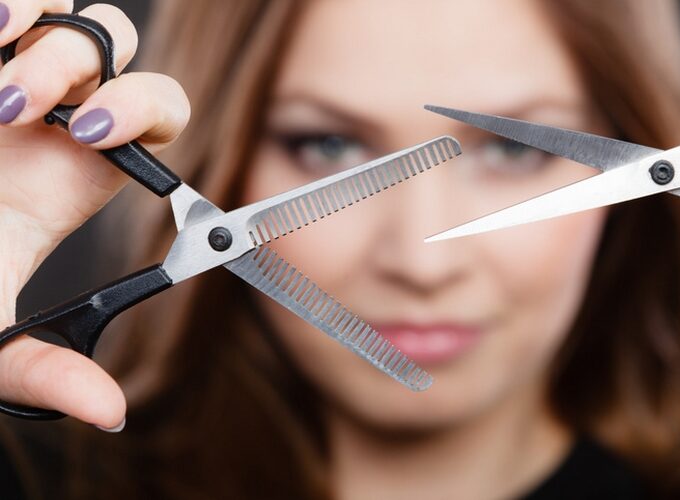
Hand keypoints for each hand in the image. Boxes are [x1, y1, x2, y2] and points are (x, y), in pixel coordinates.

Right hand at [0, 1, 188, 429]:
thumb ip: (44, 370)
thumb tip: (112, 413)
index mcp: (76, 171)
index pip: (157, 114)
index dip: (147, 112)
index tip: (99, 139)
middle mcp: (53, 116)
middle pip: (124, 54)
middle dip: (86, 70)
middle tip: (28, 112)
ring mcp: (8, 74)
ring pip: (70, 14)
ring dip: (46, 38)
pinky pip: (11, 0)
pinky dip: (7, 7)